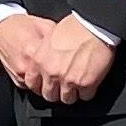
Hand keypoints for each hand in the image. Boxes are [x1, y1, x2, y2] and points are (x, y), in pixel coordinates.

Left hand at [0, 12, 117, 105]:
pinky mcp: (86, 84)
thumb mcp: (48, 38)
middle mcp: (51, 73)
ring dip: (73, 93)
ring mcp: (68, 80)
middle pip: (50, 95)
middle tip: (65, 86)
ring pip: (67, 99)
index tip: (48, 84)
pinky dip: (88, 91)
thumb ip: (43, 55)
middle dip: (58, 92)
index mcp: (39, 61)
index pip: (32, 84)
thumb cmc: (73, 27)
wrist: (93, 26)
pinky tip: (90, 82)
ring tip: (78, 85)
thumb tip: (44, 64)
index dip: (41, 85)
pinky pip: (85, 96)